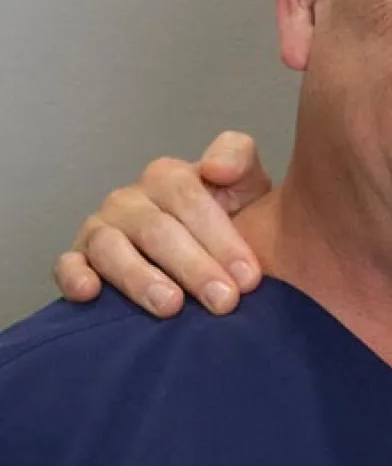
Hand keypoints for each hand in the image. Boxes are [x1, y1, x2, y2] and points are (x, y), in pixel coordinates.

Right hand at [53, 131, 272, 316]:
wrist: (212, 256)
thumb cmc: (232, 219)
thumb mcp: (247, 185)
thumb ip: (239, 159)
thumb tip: (215, 168)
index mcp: (168, 177)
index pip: (190, 199)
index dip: (222, 238)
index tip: (249, 276)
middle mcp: (130, 199)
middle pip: (157, 229)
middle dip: (194, 267)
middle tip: (224, 301)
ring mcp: (101, 228)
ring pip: (111, 248)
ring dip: (141, 278)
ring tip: (172, 306)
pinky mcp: (79, 258)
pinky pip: (68, 264)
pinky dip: (74, 277)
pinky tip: (91, 293)